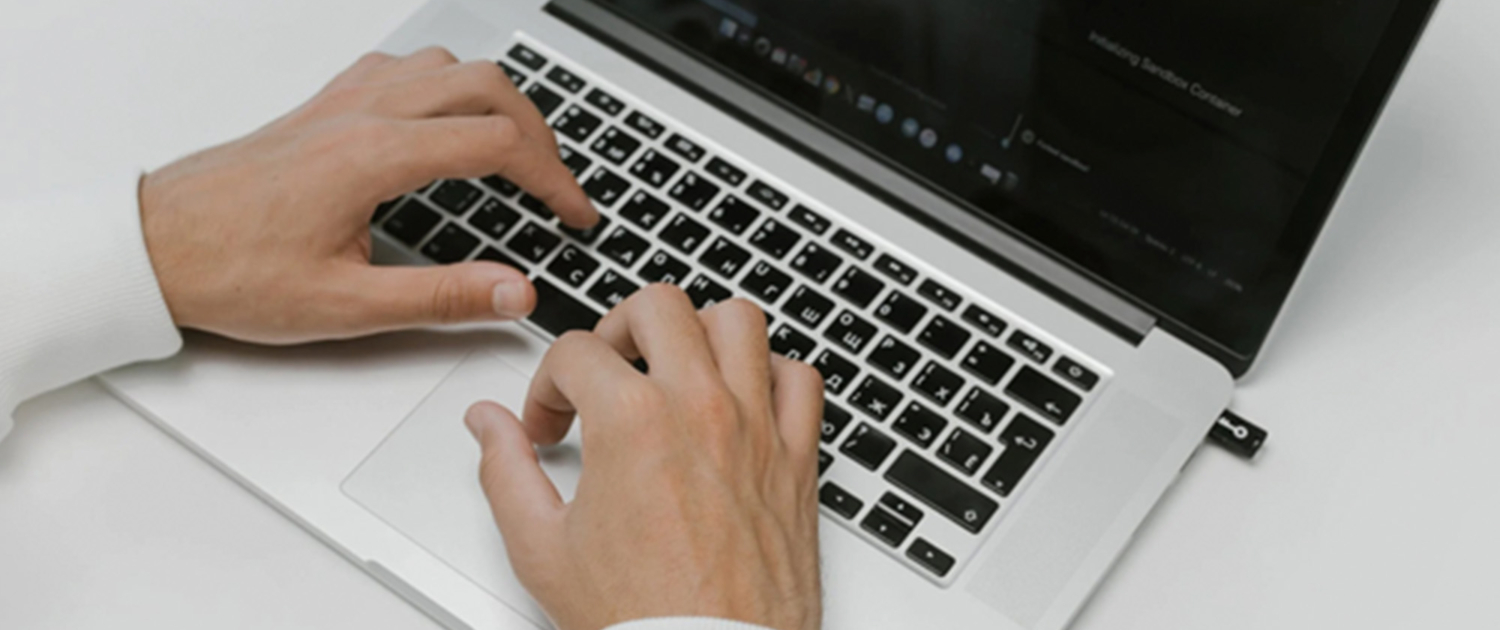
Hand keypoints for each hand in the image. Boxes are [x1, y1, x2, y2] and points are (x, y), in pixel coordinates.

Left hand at [139, 48, 596, 343]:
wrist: (153, 246)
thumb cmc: (233, 272)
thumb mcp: (346, 306)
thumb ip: (442, 296)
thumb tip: (515, 292)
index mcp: (376, 156)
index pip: (499, 143)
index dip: (554, 179)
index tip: (575, 213)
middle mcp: (363, 113)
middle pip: (487, 86)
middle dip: (540, 133)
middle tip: (557, 184)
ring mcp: (342, 101)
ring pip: (448, 67)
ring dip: (496, 100)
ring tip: (517, 151)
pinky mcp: (323, 106)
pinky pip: (402, 68)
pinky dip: (445, 87)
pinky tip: (444, 123)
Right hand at [465, 286, 824, 629]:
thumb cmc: (640, 619)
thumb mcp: (541, 548)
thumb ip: (505, 471)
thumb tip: (488, 424)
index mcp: (632, 423)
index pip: (575, 351)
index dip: (546, 386)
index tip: (550, 425)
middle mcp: (699, 409)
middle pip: (658, 305)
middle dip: (618, 329)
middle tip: (607, 373)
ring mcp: (756, 428)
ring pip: (739, 321)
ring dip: (700, 332)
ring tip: (675, 367)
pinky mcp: (797, 458)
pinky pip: (801, 379)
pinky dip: (773, 375)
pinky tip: (742, 399)